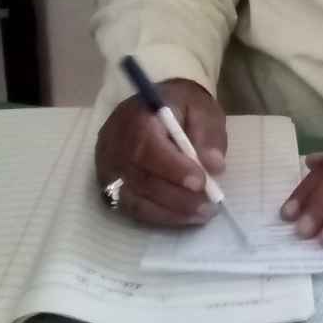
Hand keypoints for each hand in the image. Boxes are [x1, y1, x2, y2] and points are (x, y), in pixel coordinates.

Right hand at [95, 78, 227, 226]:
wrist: (154, 106)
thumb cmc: (181, 105)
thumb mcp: (201, 108)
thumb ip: (208, 134)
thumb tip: (214, 165)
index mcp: (136, 118)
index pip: (148, 148)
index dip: (174, 169)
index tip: (201, 182)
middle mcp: (115, 144)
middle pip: (141, 178)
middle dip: (178, 197)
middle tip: (209, 206)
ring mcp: (108, 167)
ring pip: (135, 198)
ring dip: (170, 211)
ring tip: (202, 214)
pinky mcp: (107, 184)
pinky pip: (131, 207)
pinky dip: (159, 215)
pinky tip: (182, 216)